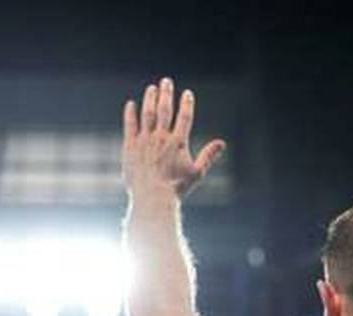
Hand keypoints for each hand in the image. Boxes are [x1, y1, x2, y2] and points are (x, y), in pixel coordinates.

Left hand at [122, 78, 225, 199]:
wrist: (152, 198)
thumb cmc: (176, 188)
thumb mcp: (197, 173)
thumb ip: (209, 155)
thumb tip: (222, 143)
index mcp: (178, 143)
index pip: (184, 117)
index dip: (186, 104)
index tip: (187, 93)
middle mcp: (161, 138)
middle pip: (164, 109)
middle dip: (166, 94)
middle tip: (166, 81)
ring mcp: (144, 140)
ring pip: (147, 113)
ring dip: (149, 99)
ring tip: (152, 88)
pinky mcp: (130, 146)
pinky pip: (130, 125)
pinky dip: (130, 113)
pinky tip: (131, 104)